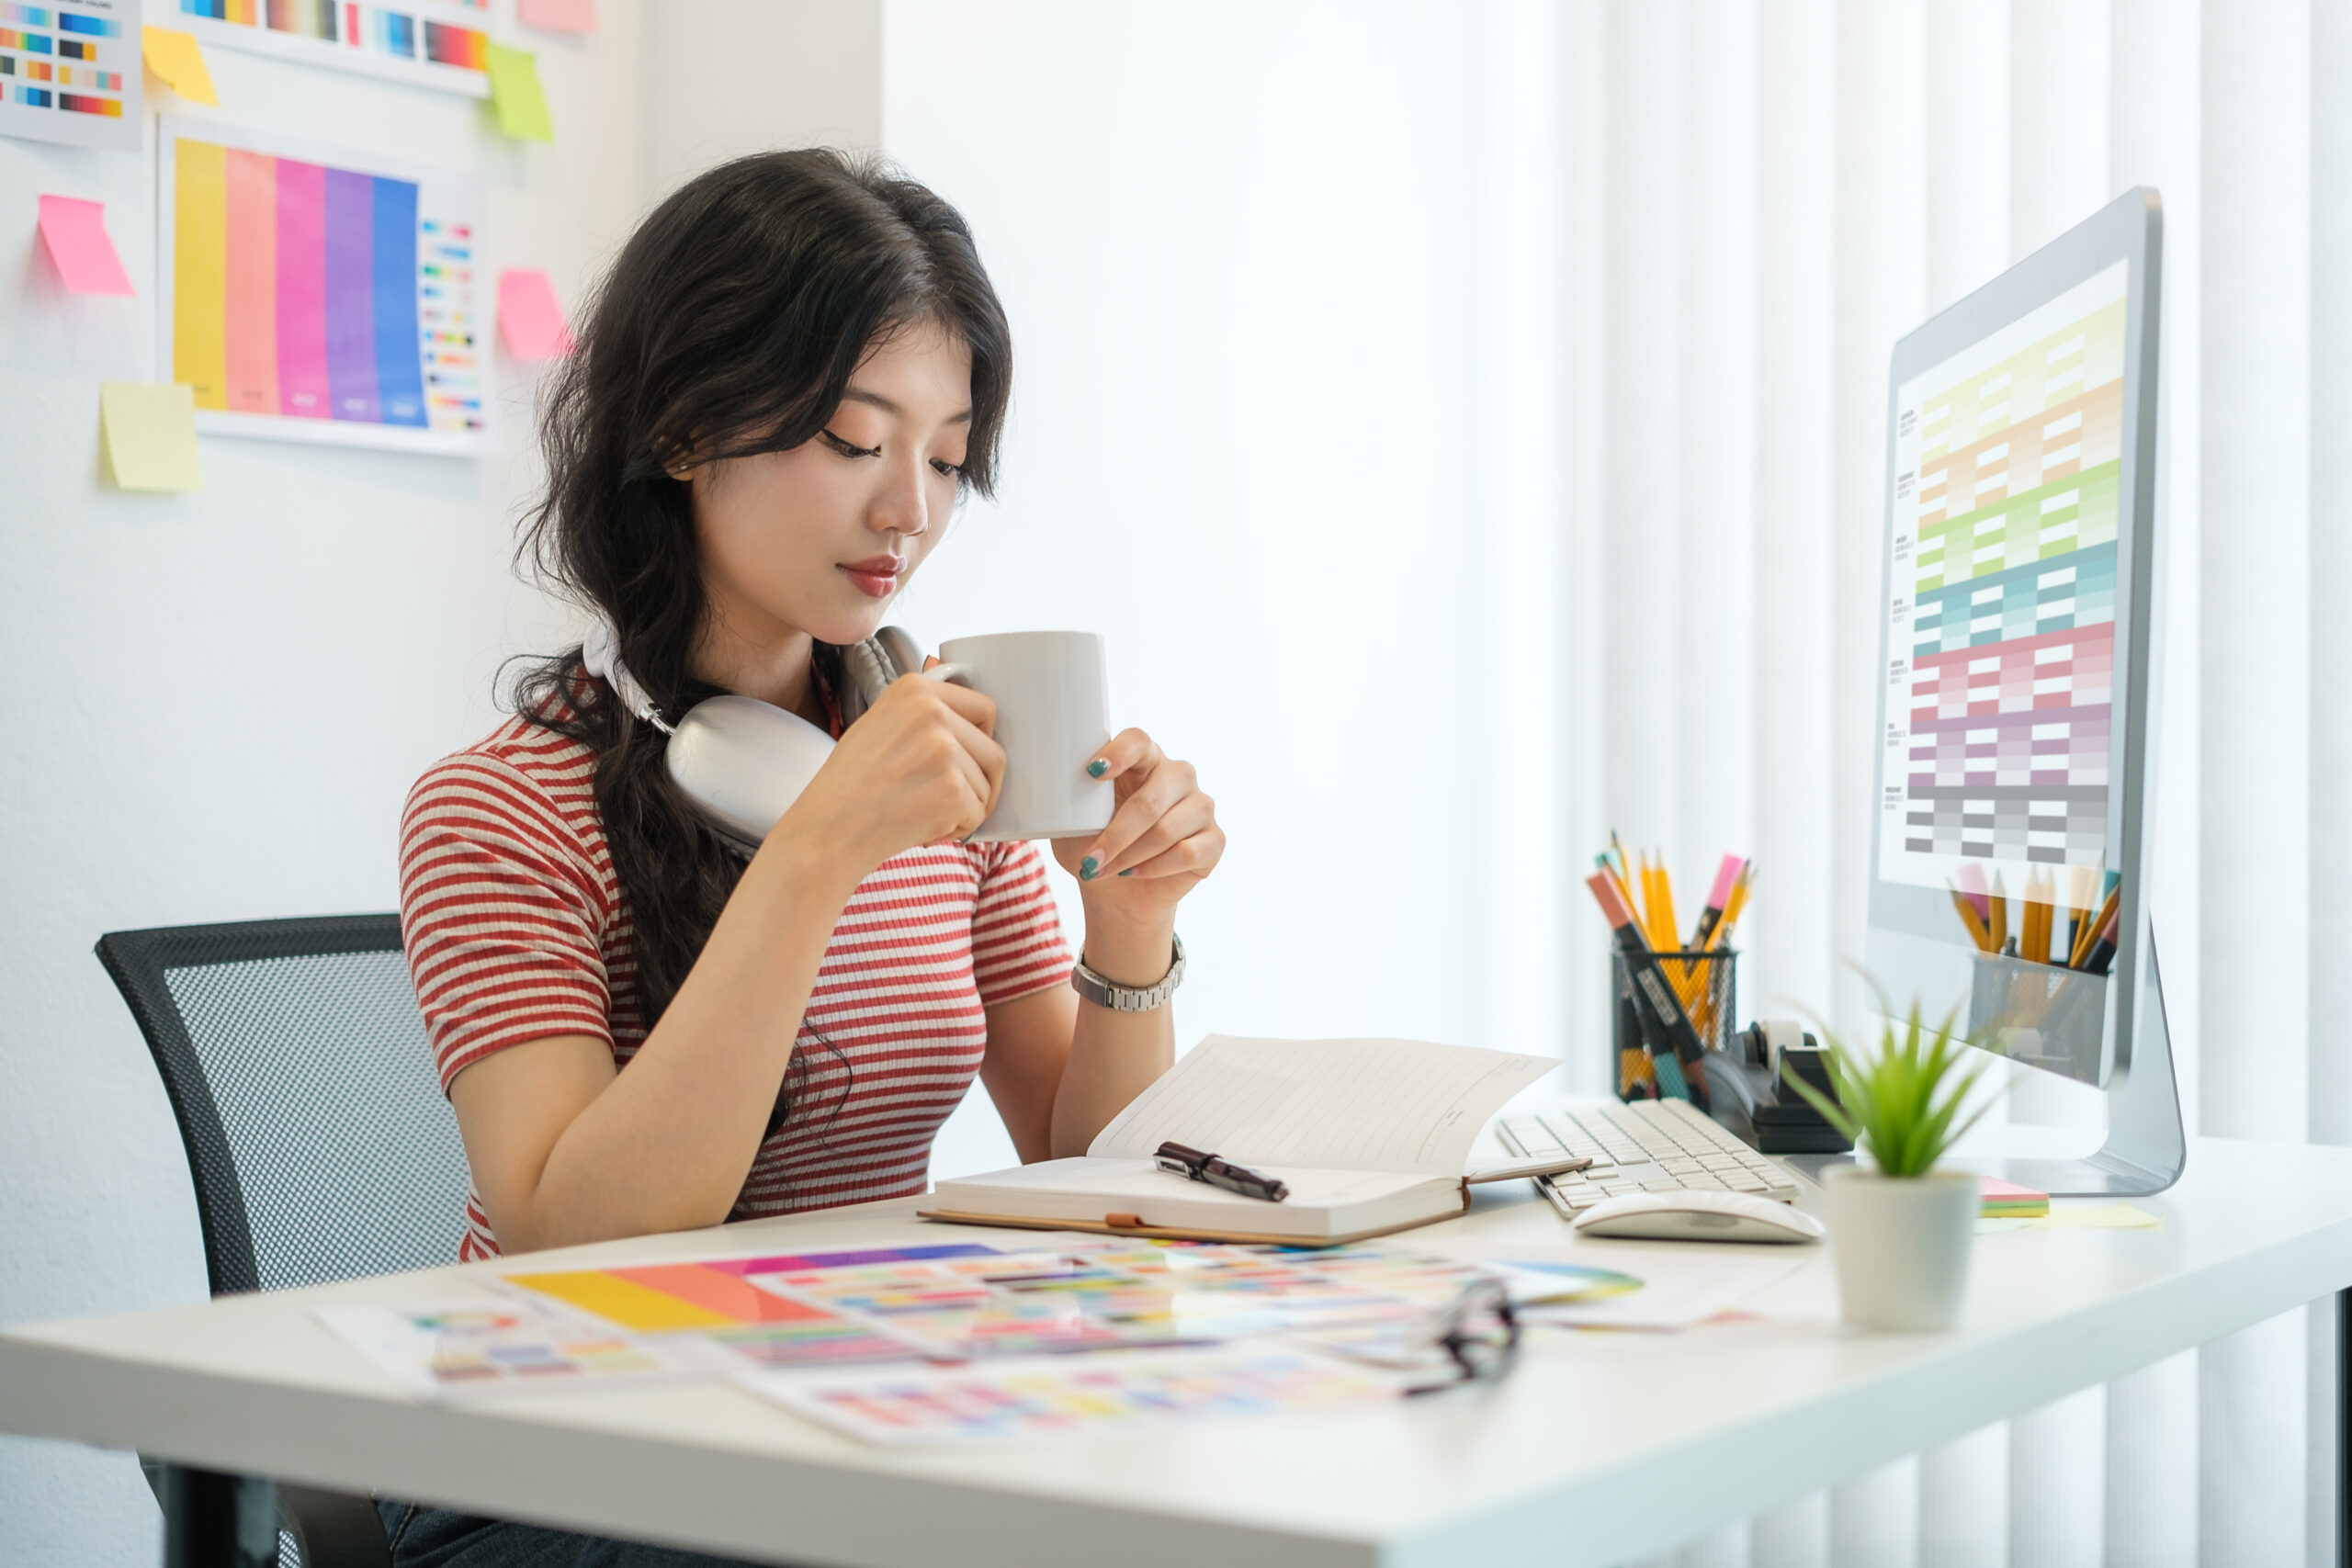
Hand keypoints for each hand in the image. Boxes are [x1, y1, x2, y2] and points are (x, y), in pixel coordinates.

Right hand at [777, 671, 1003, 873]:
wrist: (826, 831)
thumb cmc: (850, 786)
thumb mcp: (880, 724)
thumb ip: (922, 712)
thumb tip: (965, 703)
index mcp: (915, 689)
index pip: (985, 709)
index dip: (978, 743)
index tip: (959, 762)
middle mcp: (932, 711)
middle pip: (993, 751)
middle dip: (975, 782)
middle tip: (942, 800)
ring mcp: (944, 749)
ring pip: (987, 784)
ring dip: (964, 808)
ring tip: (923, 813)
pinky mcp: (953, 788)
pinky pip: (978, 812)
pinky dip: (957, 828)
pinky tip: (922, 828)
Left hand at [1051, 729, 1222, 917]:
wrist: (1119, 895)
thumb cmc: (1094, 847)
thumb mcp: (1072, 821)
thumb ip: (1066, 797)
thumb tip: (1044, 783)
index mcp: (1144, 759)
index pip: (1138, 742)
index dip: (1118, 754)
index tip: (1092, 772)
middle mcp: (1178, 776)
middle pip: (1150, 799)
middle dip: (1115, 835)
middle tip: (1089, 861)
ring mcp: (1200, 806)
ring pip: (1166, 831)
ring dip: (1129, 856)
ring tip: (1103, 871)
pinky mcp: (1214, 840)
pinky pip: (1186, 853)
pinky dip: (1154, 868)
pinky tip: (1134, 873)